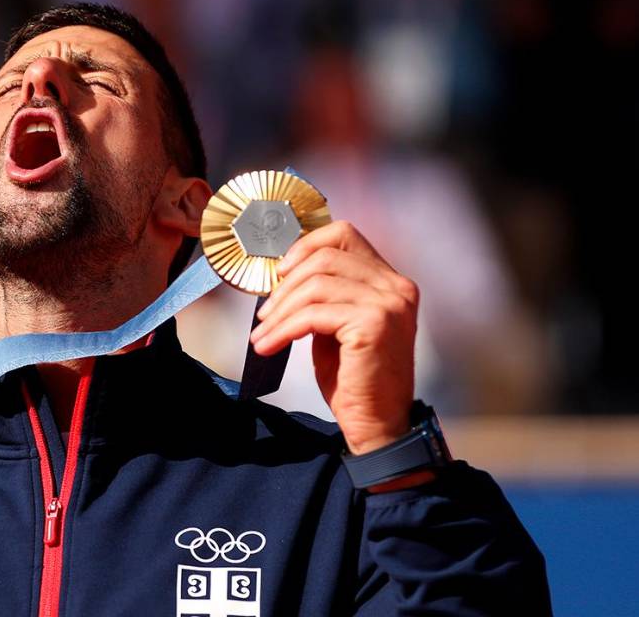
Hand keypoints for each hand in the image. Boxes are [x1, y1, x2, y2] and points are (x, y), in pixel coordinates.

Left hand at [248, 220, 419, 454]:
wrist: (376, 423)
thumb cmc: (354, 378)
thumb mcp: (337, 325)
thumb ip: (324, 294)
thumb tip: (283, 273)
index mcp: (390, 282)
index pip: (344, 234)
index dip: (305, 246)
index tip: (280, 272)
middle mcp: (396, 287)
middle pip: (324, 258)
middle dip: (285, 285)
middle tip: (265, 313)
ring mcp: (388, 305)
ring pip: (315, 285)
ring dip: (280, 310)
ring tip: (263, 334)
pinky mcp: (373, 325)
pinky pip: (313, 315)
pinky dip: (284, 329)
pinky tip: (270, 345)